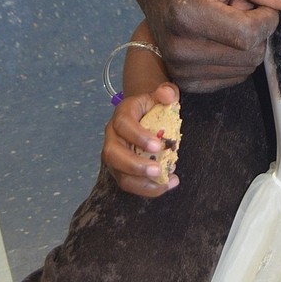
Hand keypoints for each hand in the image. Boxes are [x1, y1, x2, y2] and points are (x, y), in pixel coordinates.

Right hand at [103, 82, 181, 197]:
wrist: (143, 116)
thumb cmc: (152, 106)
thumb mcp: (160, 95)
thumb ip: (166, 92)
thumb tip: (168, 95)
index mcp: (122, 114)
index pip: (123, 124)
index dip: (138, 136)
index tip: (158, 145)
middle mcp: (112, 136)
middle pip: (113, 154)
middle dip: (135, 166)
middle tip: (158, 170)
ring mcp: (114, 156)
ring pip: (119, 175)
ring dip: (142, 183)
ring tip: (165, 182)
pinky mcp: (119, 170)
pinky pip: (129, 184)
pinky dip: (147, 188)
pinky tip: (167, 184)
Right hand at [137, 0, 280, 91]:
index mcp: (187, 15)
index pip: (249, 33)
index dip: (268, 17)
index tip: (262, 1)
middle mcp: (180, 49)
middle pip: (251, 54)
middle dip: (256, 28)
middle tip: (239, 6)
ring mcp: (181, 70)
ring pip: (246, 68)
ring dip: (246, 43)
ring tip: (227, 20)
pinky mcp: (186, 83)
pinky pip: (234, 78)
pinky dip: (237, 57)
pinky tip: (220, 36)